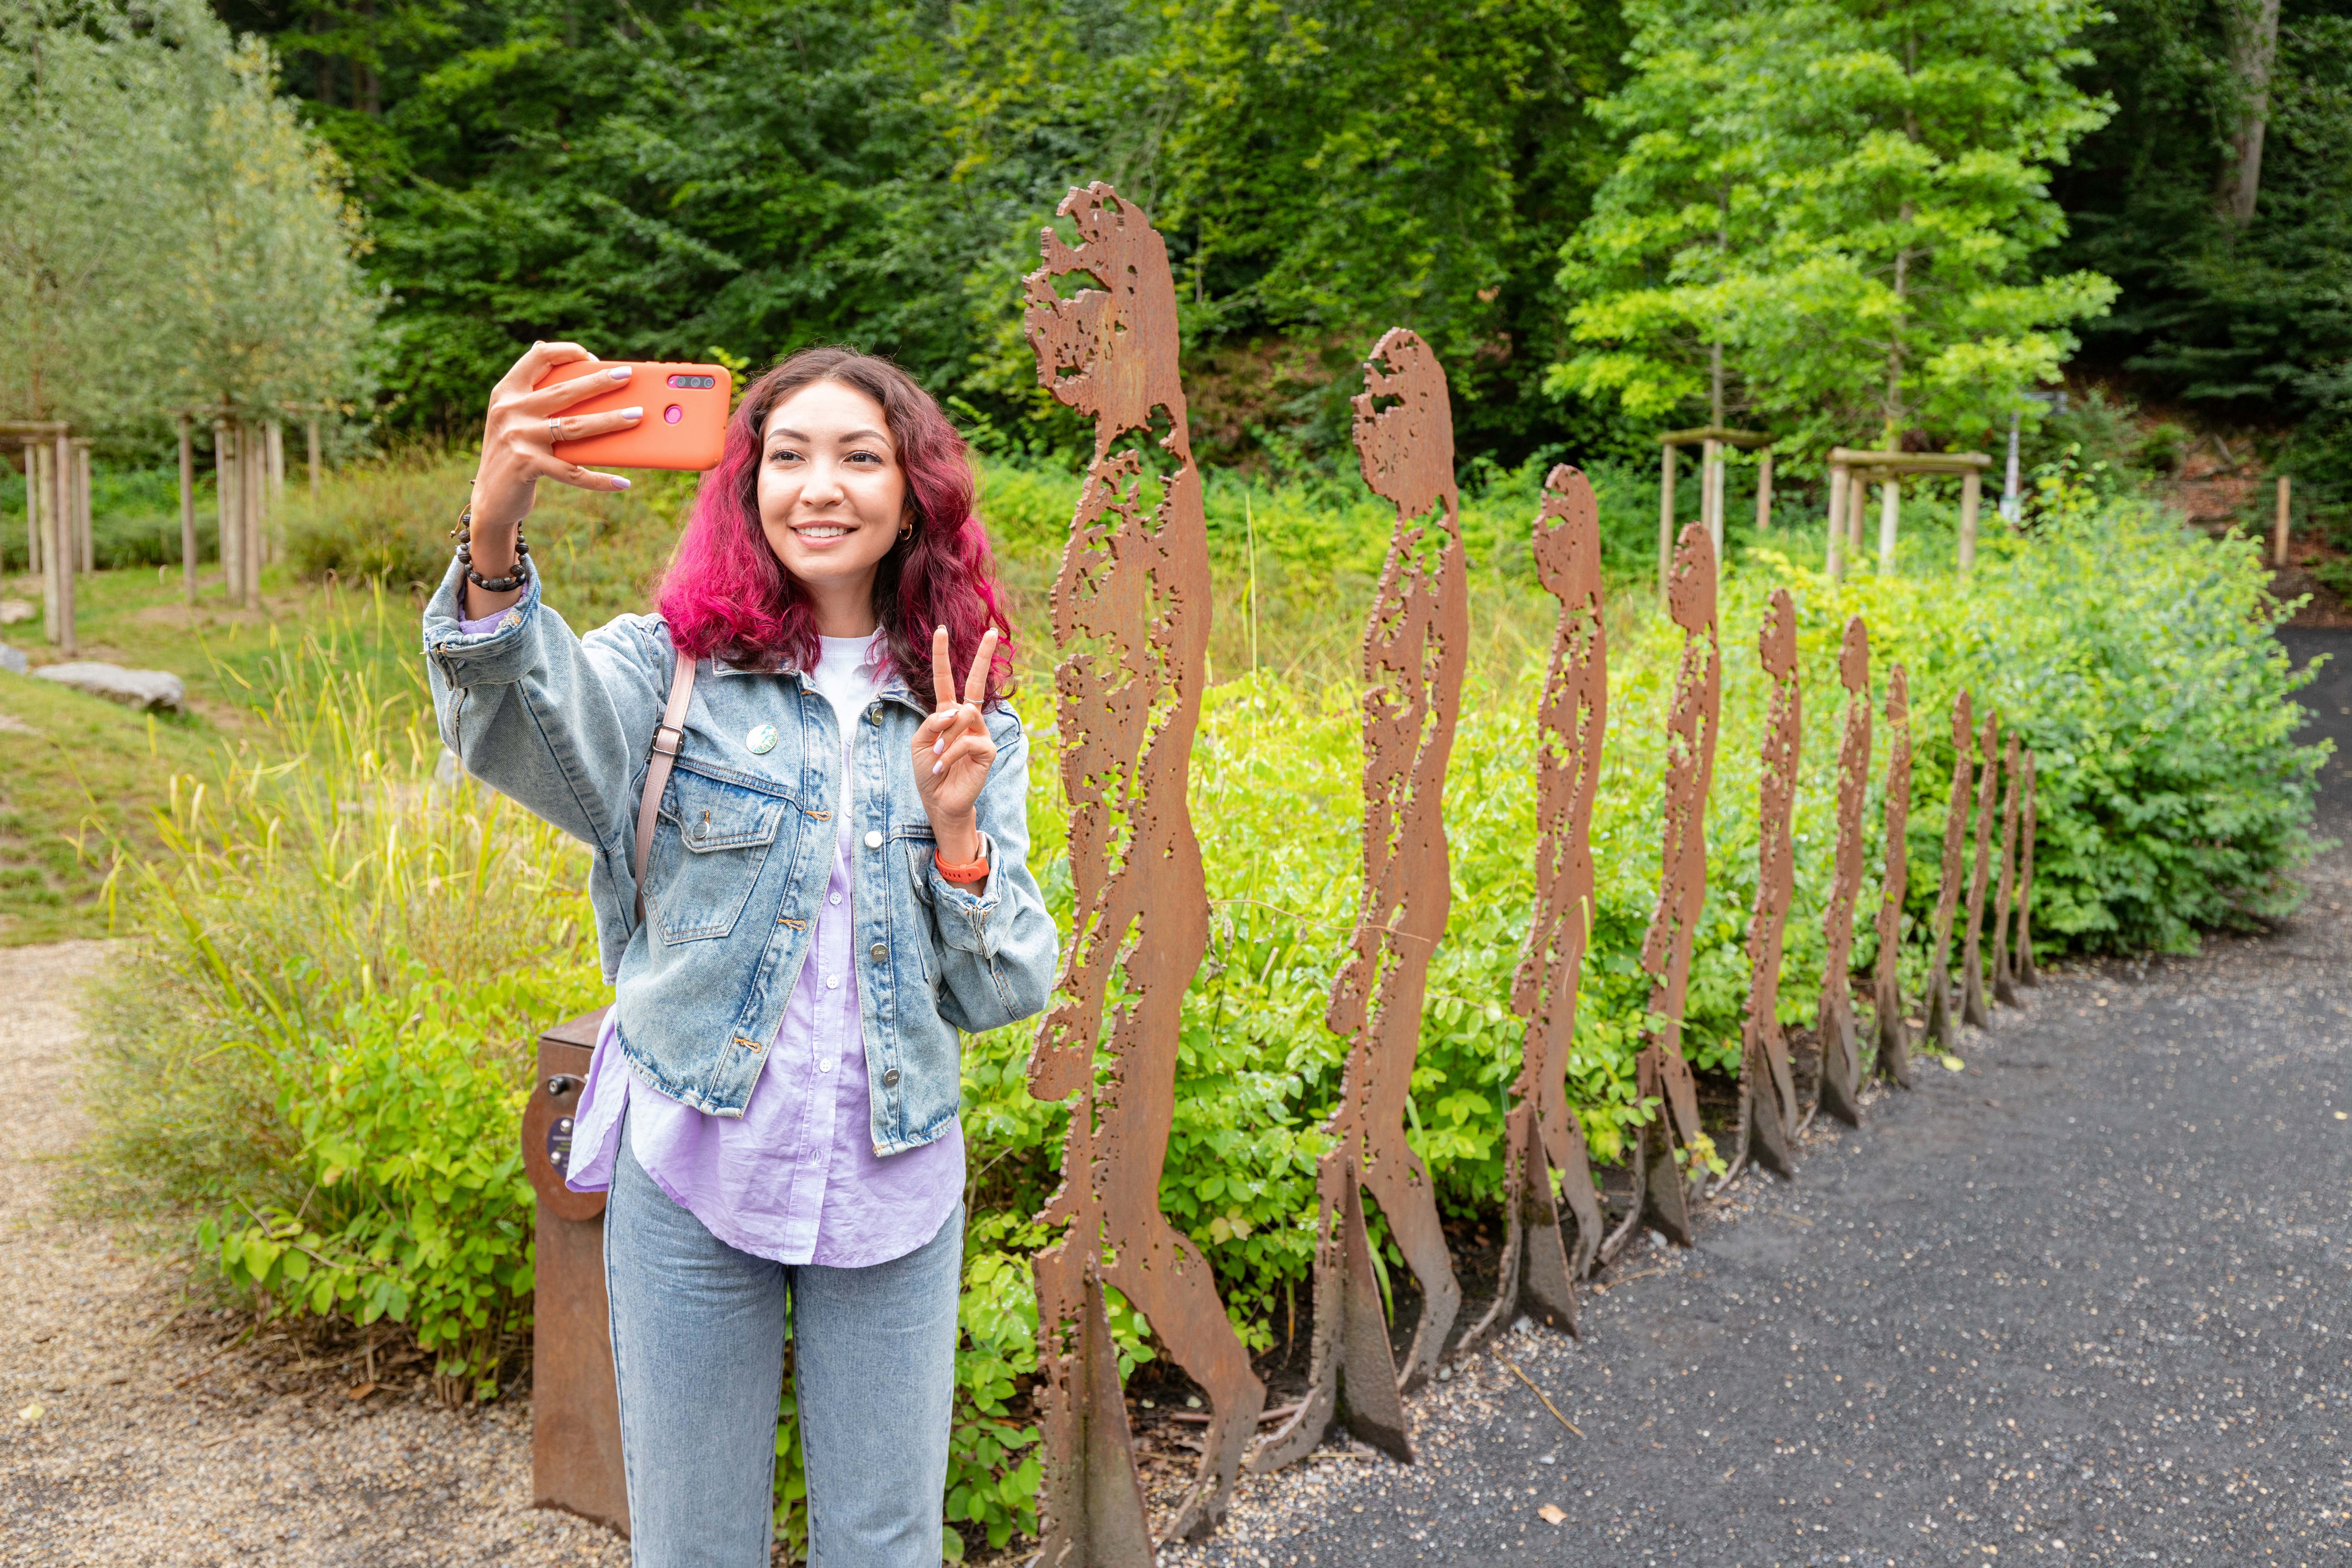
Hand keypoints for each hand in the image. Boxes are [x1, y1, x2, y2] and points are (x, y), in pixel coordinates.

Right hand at [463, 343, 642, 616]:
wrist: (491, 498)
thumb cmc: (516, 453)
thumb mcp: (518, 420)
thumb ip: (540, 397)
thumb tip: (586, 371)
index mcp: (507, 392)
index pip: (538, 357)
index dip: (567, 351)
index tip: (593, 357)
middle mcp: (509, 410)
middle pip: (564, 391)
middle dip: (599, 381)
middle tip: (628, 375)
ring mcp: (518, 437)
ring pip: (575, 426)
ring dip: (610, 421)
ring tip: (637, 416)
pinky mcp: (527, 465)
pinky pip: (573, 472)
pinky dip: (600, 479)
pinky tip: (623, 482)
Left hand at [912, 625, 1001, 864]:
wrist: (938, 801)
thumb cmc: (927, 771)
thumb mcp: (919, 742)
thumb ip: (932, 722)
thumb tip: (955, 711)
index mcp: (946, 713)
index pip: (945, 679)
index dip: (941, 655)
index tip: (941, 630)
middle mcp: (966, 719)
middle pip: (976, 683)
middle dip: (984, 657)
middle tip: (993, 633)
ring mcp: (979, 732)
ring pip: (965, 713)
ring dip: (943, 736)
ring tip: (935, 757)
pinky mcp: (987, 749)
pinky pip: (967, 741)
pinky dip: (949, 754)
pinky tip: (941, 768)